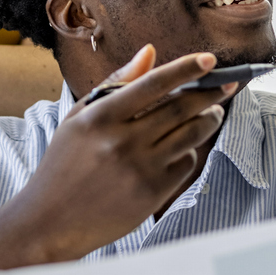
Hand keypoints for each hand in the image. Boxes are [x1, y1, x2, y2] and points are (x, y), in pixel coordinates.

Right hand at [0, 46, 227, 265]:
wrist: (50, 222)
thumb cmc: (64, 165)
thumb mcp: (78, 118)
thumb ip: (115, 83)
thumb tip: (150, 52)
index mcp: (100, 116)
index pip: (153, 84)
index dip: (185, 68)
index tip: (210, 59)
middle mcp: (121, 141)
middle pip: (180, 108)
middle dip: (210, 93)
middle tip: (225, 85)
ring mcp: (139, 168)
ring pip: (191, 134)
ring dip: (209, 119)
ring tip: (212, 113)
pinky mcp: (152, 194)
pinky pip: (186, 163)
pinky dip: (190, 151)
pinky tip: (183, 148)